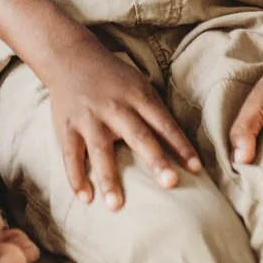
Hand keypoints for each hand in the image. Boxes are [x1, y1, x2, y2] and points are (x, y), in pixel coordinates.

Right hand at [44, 44, 200, 209]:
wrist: (70, 56)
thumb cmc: (113, 77)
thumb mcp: (139, 85)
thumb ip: (155, 112)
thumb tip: (181, 146)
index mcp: (137, 96)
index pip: (164, 124)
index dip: (181, 145)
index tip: (196, 169)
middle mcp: (115, 107)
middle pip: (138, 136)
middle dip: (155, 160)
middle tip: (171, 183)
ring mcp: (89, 118)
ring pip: (101, 150)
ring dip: (108, 178)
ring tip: (116, 206)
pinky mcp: (67, 127)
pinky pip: (71, 155)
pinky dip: (76, 177)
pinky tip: (85, 198)